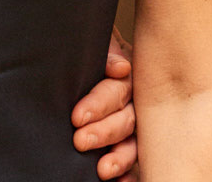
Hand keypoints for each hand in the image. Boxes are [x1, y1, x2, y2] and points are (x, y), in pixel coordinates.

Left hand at [72, 26, 137, 178]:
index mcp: (125, 76)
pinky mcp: (129, 142)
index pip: (115, 92)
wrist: (83, 51)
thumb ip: (106, 51)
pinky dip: (128, 173)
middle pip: (125, 119)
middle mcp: (134, 101)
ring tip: (103, 171)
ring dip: (120, 157)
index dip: (98, 104)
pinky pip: (134, 159)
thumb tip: (119, 68)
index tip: (76, 117)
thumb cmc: (89, 48)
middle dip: (103, 132)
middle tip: (80, 141)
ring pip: (132, 142)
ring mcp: (134, 123)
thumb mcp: (96, 42)